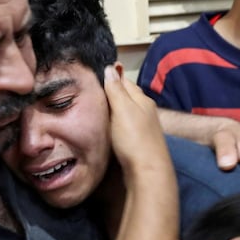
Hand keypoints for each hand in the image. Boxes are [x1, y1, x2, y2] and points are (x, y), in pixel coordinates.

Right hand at [103, 66, 171, 188]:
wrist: (148, 172)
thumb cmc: (134, 138)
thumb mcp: (122, 109)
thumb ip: (115, 90)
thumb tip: (110, 67)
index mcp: (142, 99)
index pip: (125, 81)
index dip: (111, 76)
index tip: (95, 74)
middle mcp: (145, 110)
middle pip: (126, 95)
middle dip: (111, 91)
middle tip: (91, 89)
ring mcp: (143, 126)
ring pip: (126, 110)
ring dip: (113, 107)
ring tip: (96, 106)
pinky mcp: (139, 140)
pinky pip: (125, 124)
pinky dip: (115, 121)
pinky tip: (107, 125)